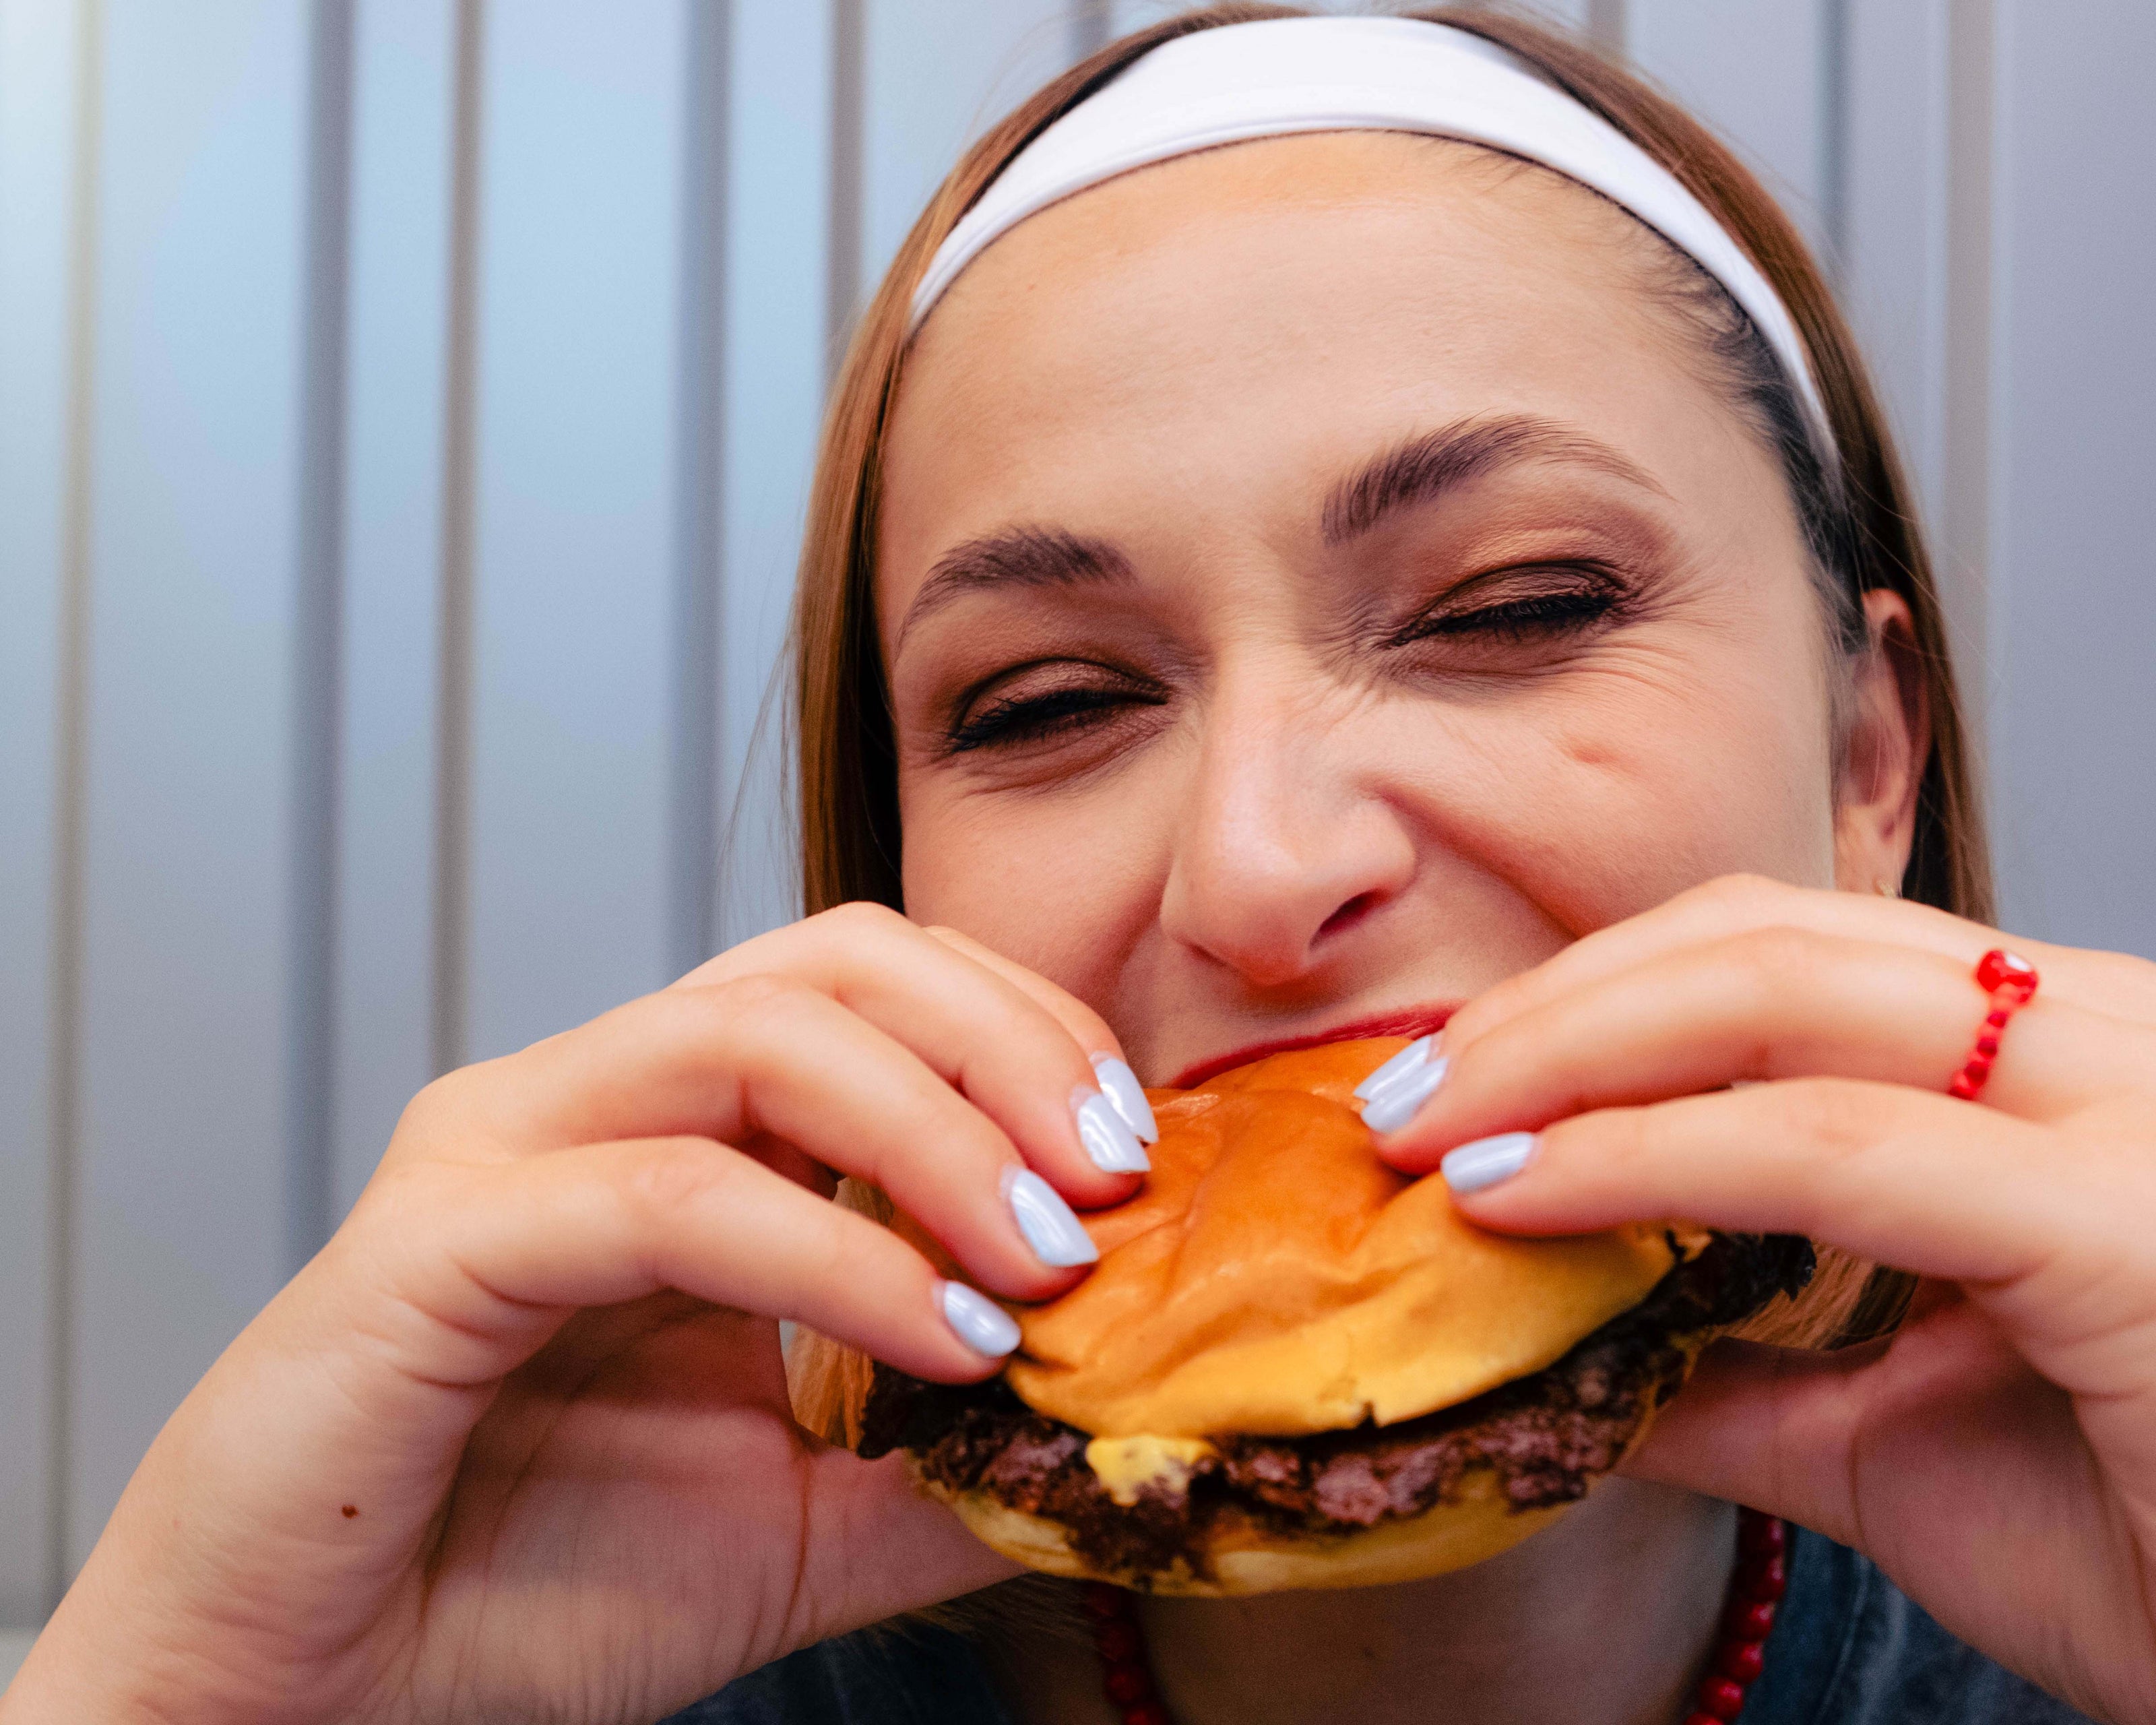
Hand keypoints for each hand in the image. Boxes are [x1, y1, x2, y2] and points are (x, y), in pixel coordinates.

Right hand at [3, 907, 1155, 1724]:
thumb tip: (1134, 1421)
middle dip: (1008, 1043)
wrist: (307, 1719)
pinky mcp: (430, 1250)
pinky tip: (944, 1338)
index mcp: (671, 1130)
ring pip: (757, 1039)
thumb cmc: (523, 1601)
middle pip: (832, 962)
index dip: (1028, 1032)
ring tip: (1050, 1261)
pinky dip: (832, 1256)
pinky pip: (669, 1197)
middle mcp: (582, 1102)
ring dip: (942, 1136)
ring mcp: (497, 1156)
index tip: (1142, 1151)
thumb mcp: (804, 1522)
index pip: (877, 986)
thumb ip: (951, 1456)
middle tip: (1119, 1171)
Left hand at [1375, 875, 2155, 1724]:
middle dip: (1549, 1011)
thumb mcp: (1892, 1434)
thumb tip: (1560, 1342)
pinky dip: (1667, 1160)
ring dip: (1575, 1062)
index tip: (1435, 1089)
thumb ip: (1738, 1368)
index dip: (1583, 998)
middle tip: (1395, 1097)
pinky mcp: (2143, 1228)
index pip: (1772, 953)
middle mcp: (2104, 1034)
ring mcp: (2135, 1110)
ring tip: (1435, 1138)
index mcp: (2058, 1047)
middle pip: (1757, 947)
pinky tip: (1539, 1198)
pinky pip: (1845, 1153)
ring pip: (1787, 1012)